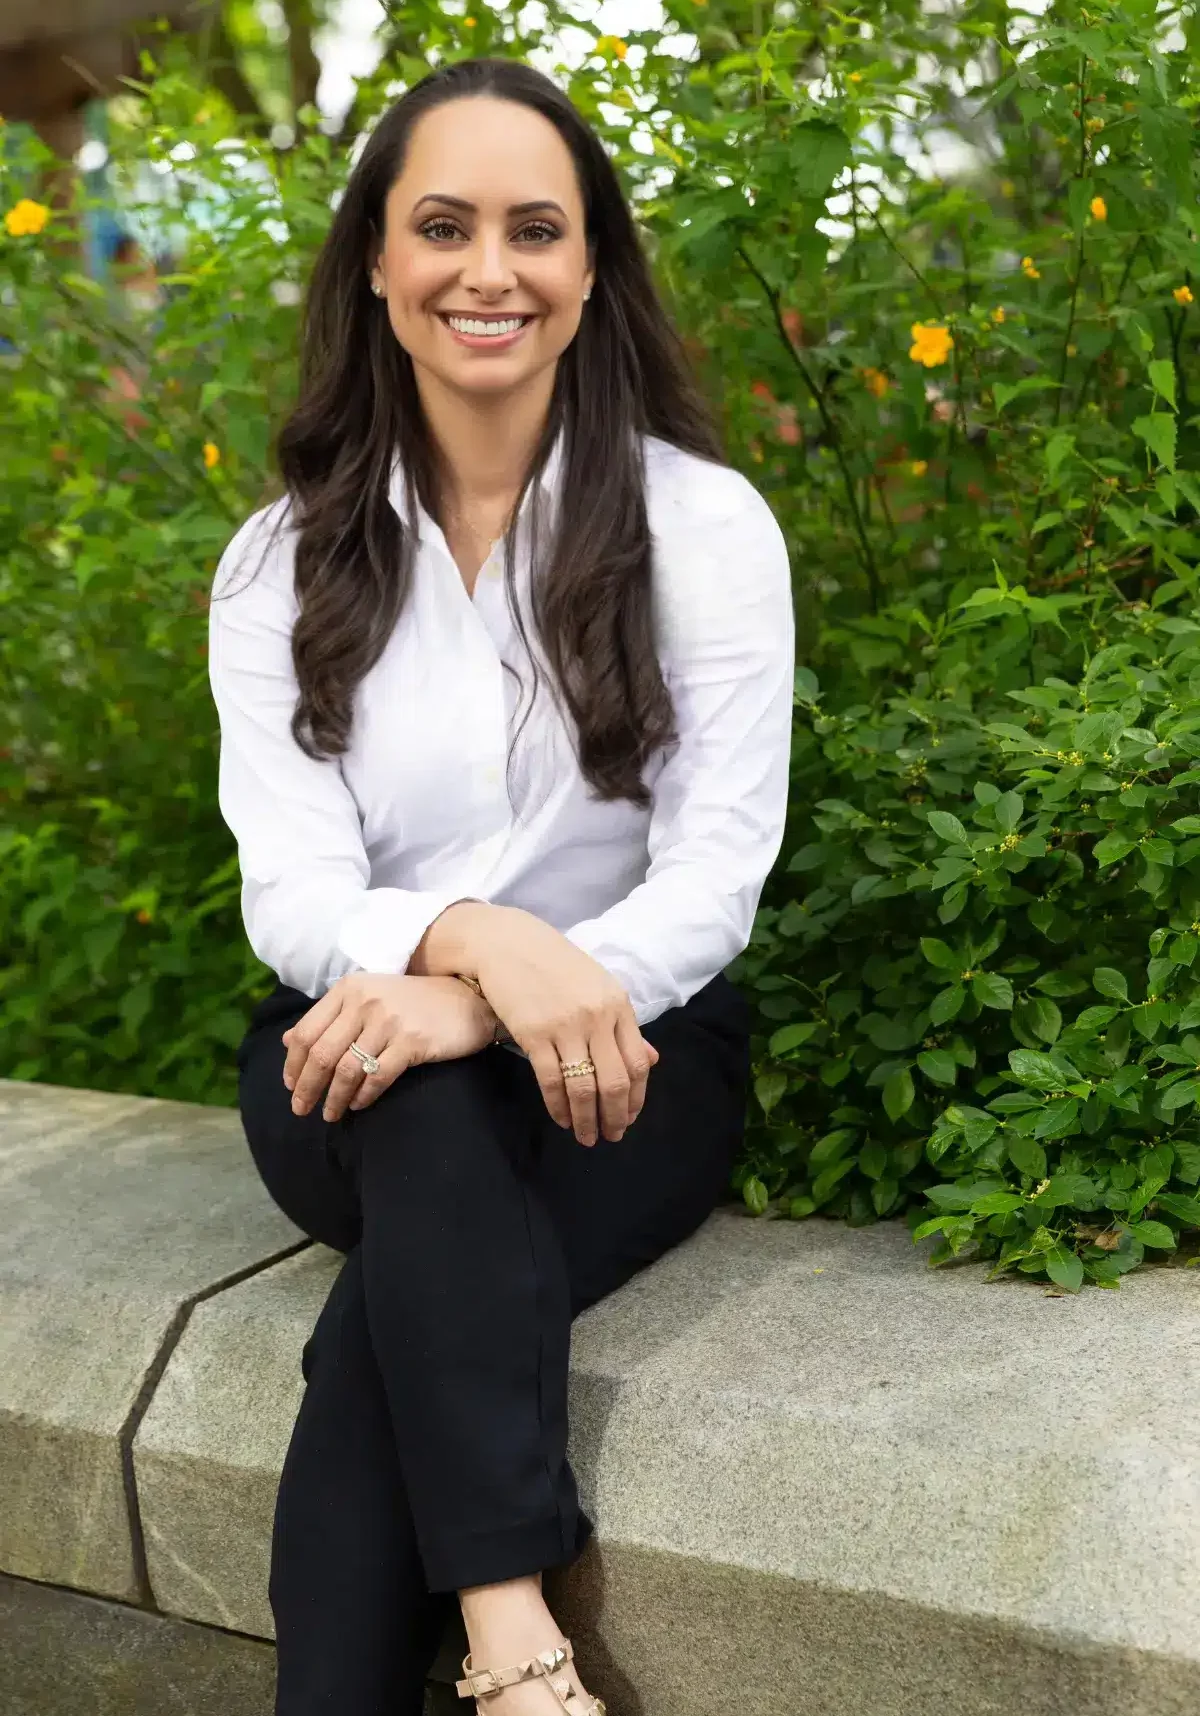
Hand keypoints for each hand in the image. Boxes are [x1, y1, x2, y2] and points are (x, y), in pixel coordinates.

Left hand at [281, 973, 495, 1122]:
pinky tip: (358, 1105)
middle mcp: (364, 1002)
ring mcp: (388, 1021)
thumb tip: (289, 1040)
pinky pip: (377, 1077)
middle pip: (321, 1053)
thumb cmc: (415, 1001)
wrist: (467, 997)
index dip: (293, 1064)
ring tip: (330, 1114)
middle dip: (307, 1087)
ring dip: (333, 1098)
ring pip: (346, 1069)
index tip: (291, 1086)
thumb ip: (330, 1017)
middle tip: (301, 1110)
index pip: (306, 1031)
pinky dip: (363, 1096)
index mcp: (348, 989)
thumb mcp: (368, 998)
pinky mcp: (412, 1042)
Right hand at [461, 905, 658, 1147]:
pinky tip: (562, 1119)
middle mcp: (597, 1017)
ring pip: (584, 1087)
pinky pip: (551, 1081)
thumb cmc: (556, 965)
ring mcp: (565, 1026)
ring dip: (587, 1119)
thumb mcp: (599, 987)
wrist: (509, 943)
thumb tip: (651, 1061)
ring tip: (587, 1137)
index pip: (638, 1063)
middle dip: (615, 1117)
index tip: (630, 1118)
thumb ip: (624, 1026)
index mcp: (618, 1005)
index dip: (636, 1098)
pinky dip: (559, 1107)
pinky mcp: (533, 1034)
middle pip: (614, 1081)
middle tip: (612, 1136)